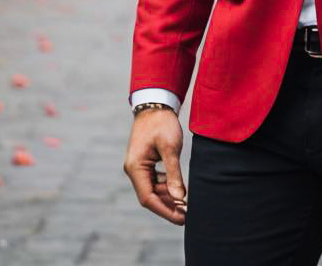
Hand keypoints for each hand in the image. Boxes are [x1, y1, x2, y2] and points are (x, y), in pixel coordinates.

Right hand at [123, 107, 186, 224]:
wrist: (156, 103)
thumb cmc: (162, 123)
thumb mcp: (170, 147)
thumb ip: (174, 173)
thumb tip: (180, 197)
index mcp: (135, 168)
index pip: (148, 198)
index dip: (165, 210)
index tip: (181, 219)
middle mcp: (134, 169)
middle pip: (150, 196)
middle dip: (168, 206)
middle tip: (187, 214)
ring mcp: (139, 166)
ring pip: (153, 189)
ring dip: (168, 197)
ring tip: (186, 205)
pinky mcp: (145, 161)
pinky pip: (155, 179)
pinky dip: (166, 186)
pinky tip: (179, 190)